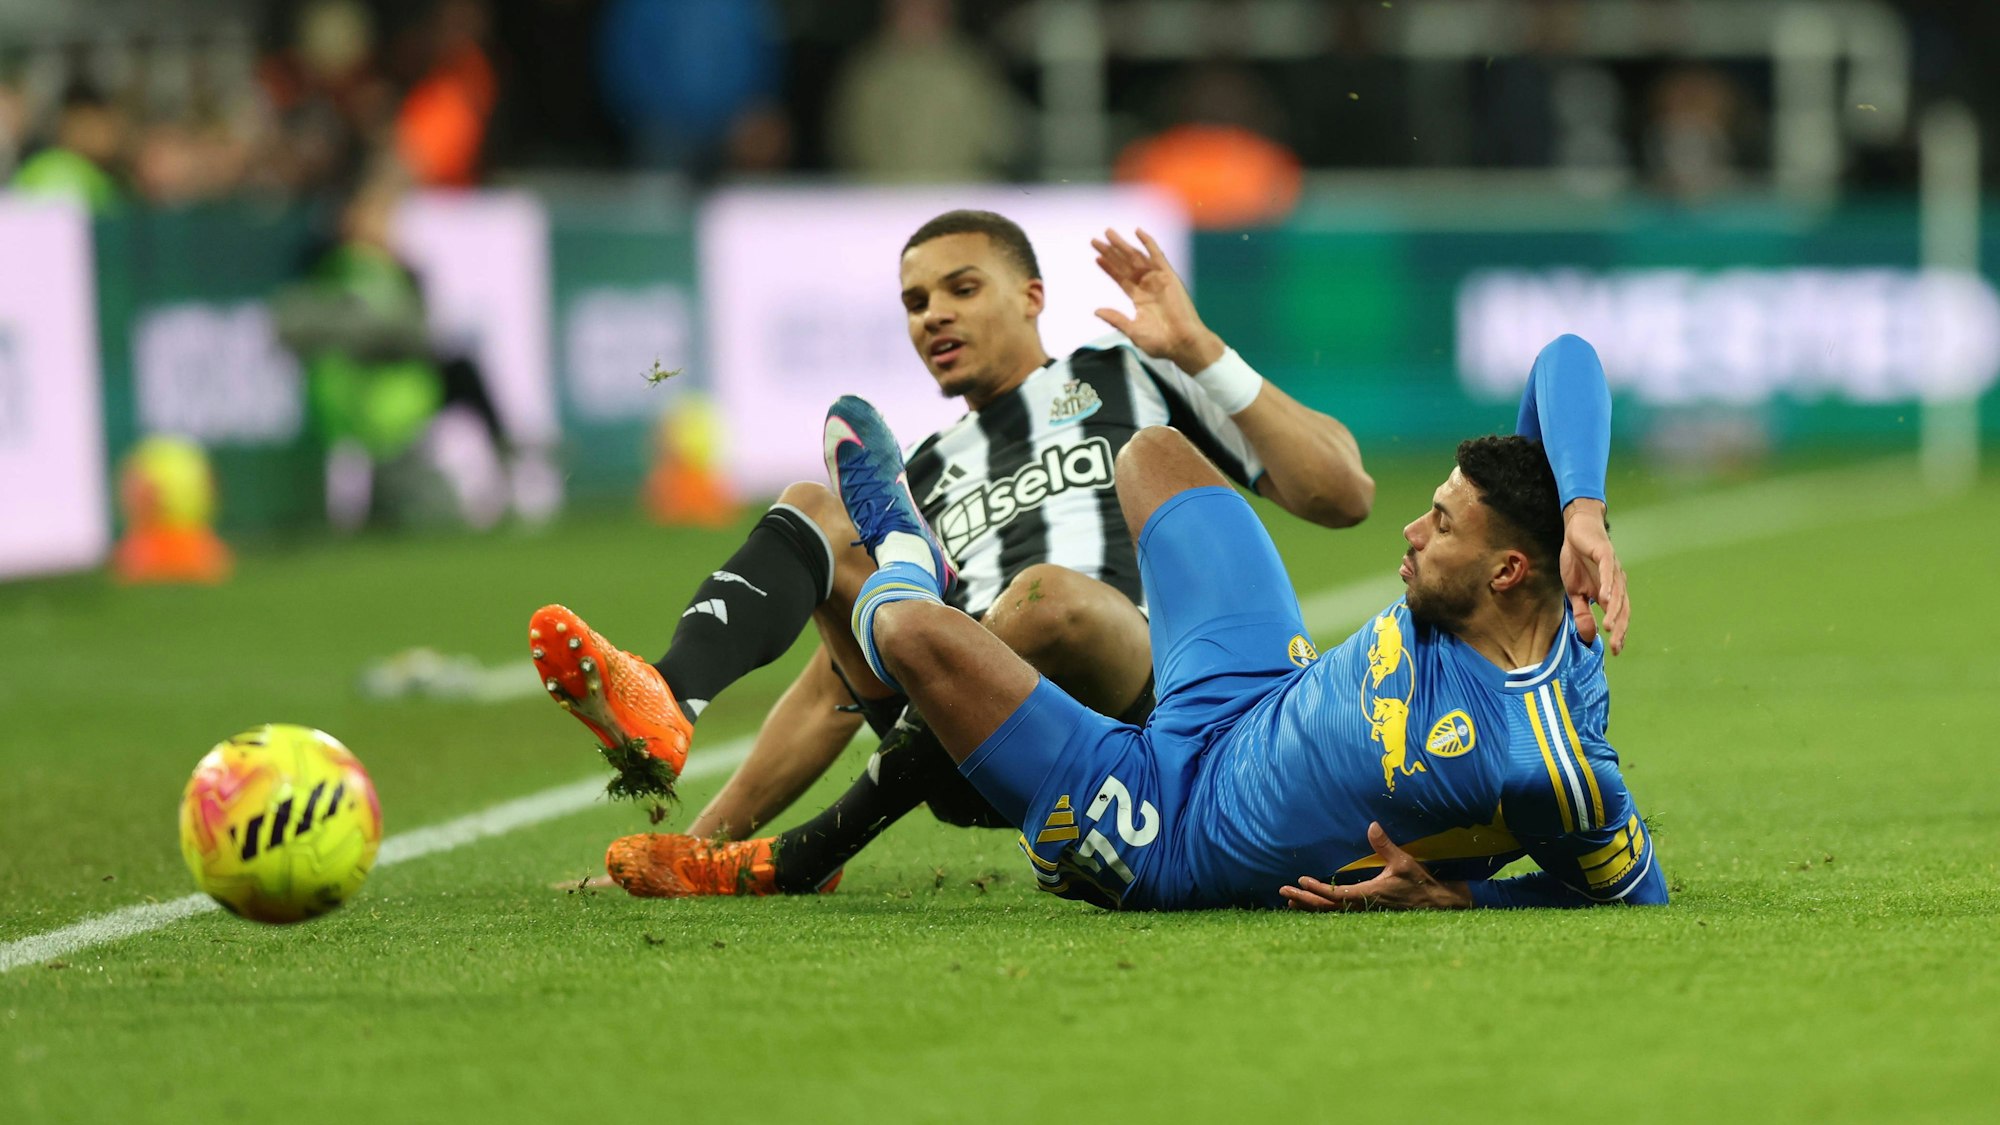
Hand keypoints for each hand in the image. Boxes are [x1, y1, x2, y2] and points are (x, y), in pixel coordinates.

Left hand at [1091, 228, 1224, 372]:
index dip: (1108, 267)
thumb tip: (1096, 311)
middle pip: (1125, 264)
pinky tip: (1137, 232)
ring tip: (1108, 233)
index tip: (1096, 257)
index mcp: (1139, 298)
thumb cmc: (1160, 342)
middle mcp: (1147, 286)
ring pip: (1136, 257)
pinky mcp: (1168, 276)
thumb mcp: (1132, 330)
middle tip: (1095, 240)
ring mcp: (1157, 280)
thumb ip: (1115, 319)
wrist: (1182, 343)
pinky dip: (1148, 243)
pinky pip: (1157, 255)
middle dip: (1110, 252)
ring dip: (1123, 245)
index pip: (1120, 278)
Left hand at [1279, 822, 1470, 910]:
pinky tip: (1311, 905)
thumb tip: (1371, 825)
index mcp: (1369, 895)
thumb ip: (1385, 845)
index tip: (1301, 880)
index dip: (1317, 889)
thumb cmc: (1419, 882)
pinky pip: (1339, 912)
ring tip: (1290, 901)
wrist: (1436, 903)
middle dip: (1304, 899)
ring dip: (1310, 906)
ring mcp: (1364, 911)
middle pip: (1327, 906)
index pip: (1336, 894)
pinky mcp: (1367, 911)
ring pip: (1331, 912)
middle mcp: (1363, 906)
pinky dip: (1322, 909)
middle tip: (1283, 891)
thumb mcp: (1403, 861)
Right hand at [1559, 499, 1628, 654]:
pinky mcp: (1606, 554)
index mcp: (1610, 593)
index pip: (1618, 616)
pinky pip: (1608, 571)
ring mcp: (1613, 569)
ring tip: (1608, 626)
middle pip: (1622, 608)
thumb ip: (1583, 612)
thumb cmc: (1578, 561)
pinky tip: (1604, 597)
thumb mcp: (1574, 592)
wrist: (1577, 532)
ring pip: (1617, 593)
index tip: (1616, 651)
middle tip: (1616, 645)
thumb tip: (1589, 636)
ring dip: (1613, 610)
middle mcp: (1617, 583)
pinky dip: (1607, 585)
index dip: (1618, 633)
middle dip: (1620, 628)